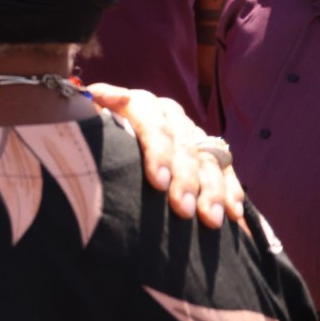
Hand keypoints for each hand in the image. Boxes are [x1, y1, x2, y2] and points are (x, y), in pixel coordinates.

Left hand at [88, 83, 244, 227]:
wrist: (112, 139)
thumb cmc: (94, 138)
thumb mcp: (88, 126)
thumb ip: (90, 118)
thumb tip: (91, 101)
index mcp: (139, 104)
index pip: (152, 123)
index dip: (157, 152)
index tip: (158, 183)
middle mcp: (170, 115)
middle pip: (184, 146)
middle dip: (185, 180)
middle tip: (183, 209)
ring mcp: (192, 133)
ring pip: (208, 160)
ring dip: (212, 191)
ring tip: (210, 219)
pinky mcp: (210, 151)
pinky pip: (226, 171)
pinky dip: (230, 192)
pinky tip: (231, 214)